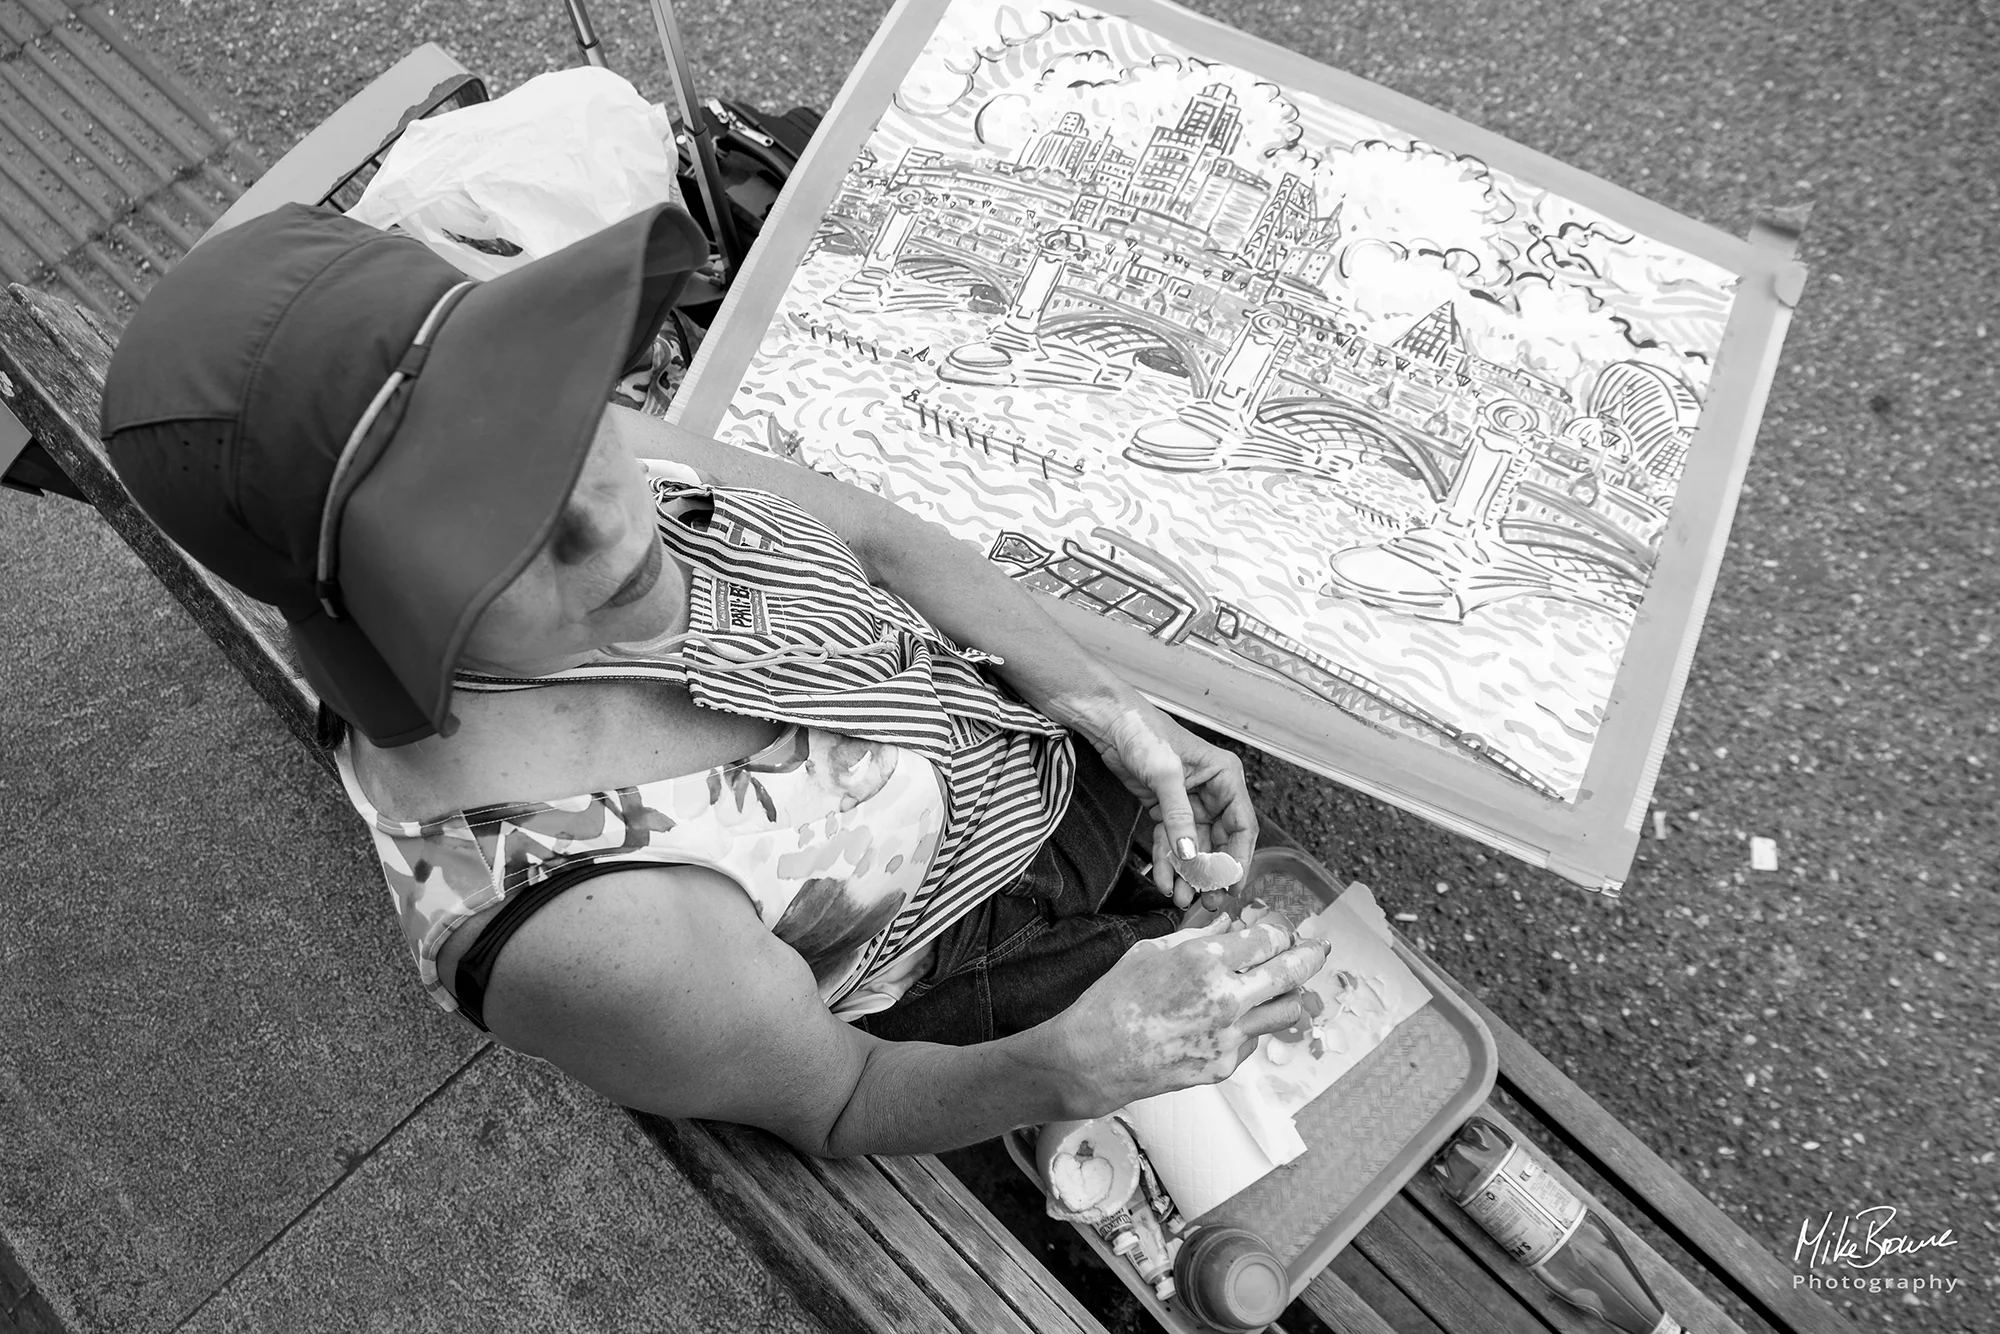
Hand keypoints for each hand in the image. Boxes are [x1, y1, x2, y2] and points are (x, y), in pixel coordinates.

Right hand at [1045, 918, 1331, 1114]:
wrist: (1095, 1057)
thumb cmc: (1115, 1000)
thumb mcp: (1152, 951)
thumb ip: (1198, 937)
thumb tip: (1227, 925)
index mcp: (1206, 961)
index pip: (1268, 939)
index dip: (1280, 930)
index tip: (1282, 928)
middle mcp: (1226, 998)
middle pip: (1291, 973)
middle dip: (1310, 956)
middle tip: (1319, 949)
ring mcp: (1229, 1036)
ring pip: (1287, 1011)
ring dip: (1289, 994)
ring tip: (1282, 986)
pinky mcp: (1225, 1066)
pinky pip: (1255, 1039)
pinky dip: (1252, 1024)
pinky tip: (1231, 1019)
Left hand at [1080, 700, 1257, 906]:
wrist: (1109, 722)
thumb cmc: (1143, 733)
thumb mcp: (1165, 774)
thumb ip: (1179, 817)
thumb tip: (1191, 855)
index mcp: (1224, 777)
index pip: (1242, 826)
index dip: (1240, 859)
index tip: (1233, 887)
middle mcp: (1213, 791)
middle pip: (1220, 842)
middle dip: (1212, 873)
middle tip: (1207, 902)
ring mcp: (1189, 802)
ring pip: (1194, 847)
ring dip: (1189, 874)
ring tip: (1182, 899)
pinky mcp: (1166, 809)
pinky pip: (1172, 842)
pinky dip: (1168, 861)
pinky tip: (1165, 880)